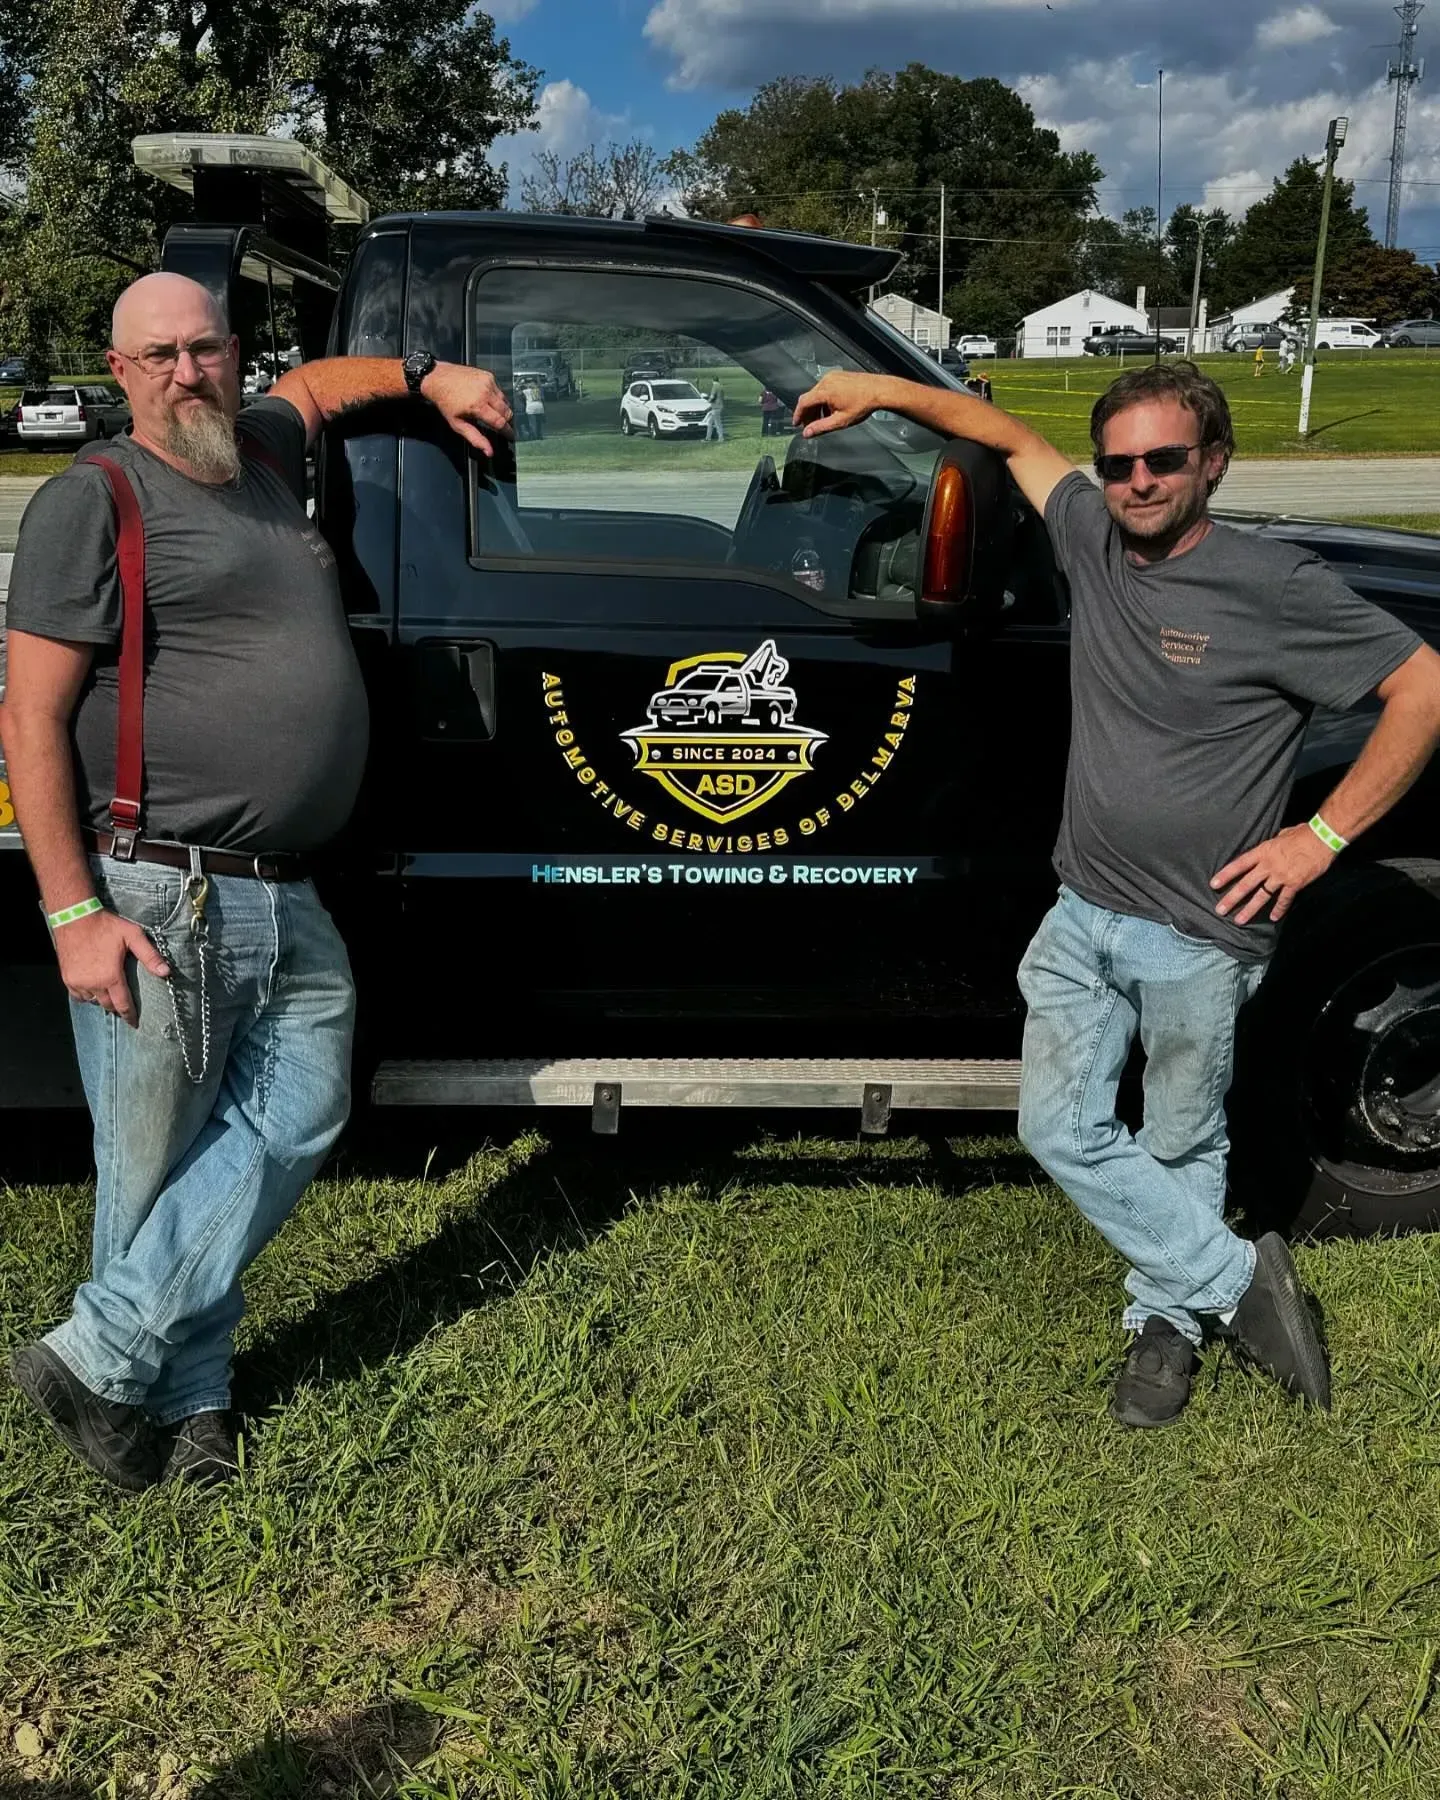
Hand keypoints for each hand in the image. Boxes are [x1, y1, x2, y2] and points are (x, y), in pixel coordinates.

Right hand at [54, 910, 169, 1025]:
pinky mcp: (66, 977)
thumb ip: (150, 956)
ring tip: (111, 997)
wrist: (74, 916)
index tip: (135, 1024)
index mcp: (110, 977)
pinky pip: (78, 996)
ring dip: (102, 1001)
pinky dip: (87, 996)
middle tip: (125, 1008)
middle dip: (117, 1008)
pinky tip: (93, 990)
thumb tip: (167, 972)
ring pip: (93, 1001)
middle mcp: (93, 984)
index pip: (123, 1004)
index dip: (130, 1016)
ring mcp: (77, 982)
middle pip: (108, 1005)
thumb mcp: (133, 936)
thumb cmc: (106, 925)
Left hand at [421, 363, 512, 455]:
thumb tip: (489, 451)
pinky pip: (499, 390)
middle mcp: (485, 392)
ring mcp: (488, 382)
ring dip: (502, 409)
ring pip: (505, 401)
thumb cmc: (445, 402)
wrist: (438, 377)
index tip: (510, 435)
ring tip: (492, 413)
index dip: (507, 431)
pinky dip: (497, 398)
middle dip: (506, 421)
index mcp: (477, 406)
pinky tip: (487, 400)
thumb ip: (475, 438)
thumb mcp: (457, 424)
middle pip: (506, 411)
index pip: (500, 422)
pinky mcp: (488, 375)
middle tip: (501, 425)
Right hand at [793, 371, 892, 437]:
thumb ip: (821, 427)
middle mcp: (826, 381)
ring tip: (824, 419)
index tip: (797, 423)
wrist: (879, 390)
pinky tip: (832, 409)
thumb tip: (807, 433)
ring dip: (817, 407)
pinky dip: (824, 399)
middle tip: (811, 425)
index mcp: (825, 391)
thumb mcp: (840, 421)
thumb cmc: (863, 403)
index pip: (803, 403)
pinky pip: (825, 388)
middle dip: (808, 413)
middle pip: (809, 398)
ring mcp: (832, 376)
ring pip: (817, 393)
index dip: (798, 415)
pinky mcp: (838, 375)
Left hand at [1211, 823, 1336, 924]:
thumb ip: (1271, 844)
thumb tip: (1269, 846)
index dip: (1225, 874)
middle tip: (1220, 910)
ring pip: (1261, 896)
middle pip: (1246, 884)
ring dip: (1250, 909)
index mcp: (1263, 852)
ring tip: (1239, 920)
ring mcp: (1281, 876)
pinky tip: (1272, 918)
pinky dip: (1279, 909)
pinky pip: (1284, 899)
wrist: (1322, 838)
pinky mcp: (1295, 884)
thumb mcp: (1281, 834)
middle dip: (1232, 898)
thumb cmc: (1303, 833)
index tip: (1213, 884)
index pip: (1239, 864)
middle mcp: (1269, 866)